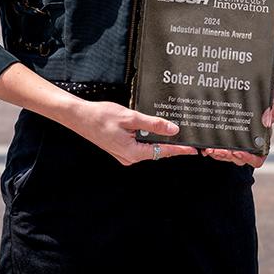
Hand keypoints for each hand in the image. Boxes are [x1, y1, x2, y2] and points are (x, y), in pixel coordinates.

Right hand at [65, 100, 198, 166]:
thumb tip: (173, 130)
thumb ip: (153, 125)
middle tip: (186, 138)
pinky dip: (147, 138)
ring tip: (172, 132)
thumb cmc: (103, 116)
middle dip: (170, 144)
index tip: (193, 150)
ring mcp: (124, 154)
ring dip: (158, 140)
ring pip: (147, 148)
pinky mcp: (120, 148)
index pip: (162, 152)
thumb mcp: (131, 118)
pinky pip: (138, 145)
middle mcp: (129, 157)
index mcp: (133, 153)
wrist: (80, 117)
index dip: (179, 150)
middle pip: (156, 151)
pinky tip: (152, 130)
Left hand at [202, 86, 273, 169]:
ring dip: (217, 153)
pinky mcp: (221, 135)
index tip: (237, 151)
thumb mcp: (273, 97)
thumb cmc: (263, 94)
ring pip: (225, 155)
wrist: (247, 83)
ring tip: (209, 148)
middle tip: (218, 150)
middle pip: (238, 158)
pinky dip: (209, 147)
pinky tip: (203, 145)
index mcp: (262, 139)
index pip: (257, 157)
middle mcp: (248, 143)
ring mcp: (234, 140)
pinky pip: (216, 147)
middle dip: (227, 156)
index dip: (248, 158)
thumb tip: (267, 121)